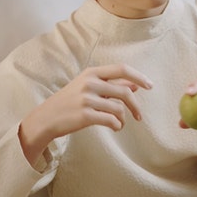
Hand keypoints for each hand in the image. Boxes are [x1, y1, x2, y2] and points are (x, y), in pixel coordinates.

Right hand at [19, 64, 152, 166]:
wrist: (46, 118)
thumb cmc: (69, 102)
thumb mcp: (88, 87)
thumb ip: (112, 84)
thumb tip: (136, 83)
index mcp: (91, 73)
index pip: (121, 69)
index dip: (139, 76)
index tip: (150, 85)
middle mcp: (89, 83)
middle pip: (124, 92)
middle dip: (135, 106)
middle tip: (139, 116)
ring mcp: (86, 99)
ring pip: (119, 109)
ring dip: (123, 119)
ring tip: (120, 124)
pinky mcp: (85, 115)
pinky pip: (111, 121)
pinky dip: (117, 126)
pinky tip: (115, 128)